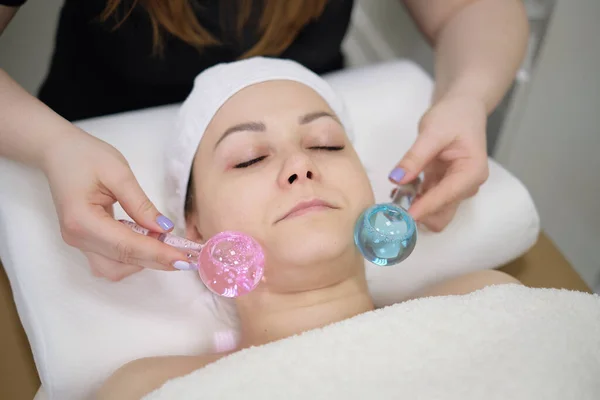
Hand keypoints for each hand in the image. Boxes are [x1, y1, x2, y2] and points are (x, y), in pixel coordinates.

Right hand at [41, 129, 190, 280]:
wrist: (58, 152)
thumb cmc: (85, 156)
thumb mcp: (118, 172)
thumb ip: (141, 204)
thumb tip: (164, 228)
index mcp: (82, 220)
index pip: (126, 246)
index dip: (158, 254)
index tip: (184, 258)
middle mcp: (78, 238)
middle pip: (122, 262)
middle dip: (155, 260)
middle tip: (184, 254)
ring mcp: (79, 242)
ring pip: (115, 268)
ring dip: (143, 261)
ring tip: (166, 243)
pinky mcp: (85, 241)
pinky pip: (111, 260)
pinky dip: (133, 256)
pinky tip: (149, 240)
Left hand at [389, 95, 488, 231]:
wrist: (462, 107)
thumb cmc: (454, 115)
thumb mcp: (432, 132)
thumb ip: (415, 157)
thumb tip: (397, 178)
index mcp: (472, 172)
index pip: (445, 196)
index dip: (423, 208)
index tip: (403, 216)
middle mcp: (467, 186)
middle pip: (442, 214)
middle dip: (419, 214)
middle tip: (393, 207)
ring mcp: (455, 188)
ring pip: (434, 212)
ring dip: (414, 207)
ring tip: (394, 195)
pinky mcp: (444, 186)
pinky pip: (427, 201)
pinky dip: (413, 200)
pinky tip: (399, 190)